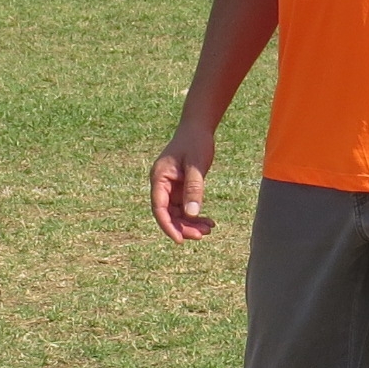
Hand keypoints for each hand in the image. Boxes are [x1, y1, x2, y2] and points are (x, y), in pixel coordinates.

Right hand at [150, 121, 218, 241]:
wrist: (198, 127)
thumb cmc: (195, 142)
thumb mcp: (196, 165)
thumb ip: (194, 189)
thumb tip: (191, 214)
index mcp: (159, 178)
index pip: (159, 208)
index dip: (168, 226)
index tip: (180, 240)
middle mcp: (162, 185)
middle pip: (168, 214)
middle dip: (183, 227)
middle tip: (202, 235)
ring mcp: (171, 187)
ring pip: (177, 213)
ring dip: (191, 223)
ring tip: (208, 229)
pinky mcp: (180, 188)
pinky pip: (185, 207)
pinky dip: (195, 215)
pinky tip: (208, 221)